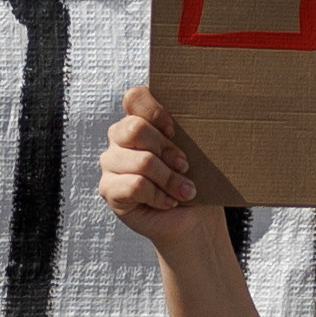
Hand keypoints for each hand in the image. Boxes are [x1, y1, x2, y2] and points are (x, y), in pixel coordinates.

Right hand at [99, 86, 209, 242]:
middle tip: (185, 165)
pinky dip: (158, 196)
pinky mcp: (108, 189)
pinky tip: (168, 202)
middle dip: (167, 149)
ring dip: (169, 179)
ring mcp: (111, 163)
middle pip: (135, 128)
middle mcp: (119, 138)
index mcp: (139, 120)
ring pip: (141, 161)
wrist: (193, 219)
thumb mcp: (194, 151)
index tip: (174, 131)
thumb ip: (188, 131)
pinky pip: (134, 186)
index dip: (155, 111)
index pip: (135, 97)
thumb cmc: (193, 179)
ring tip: (185, 191)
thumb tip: (207, 115)